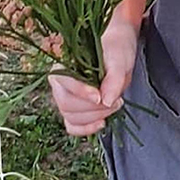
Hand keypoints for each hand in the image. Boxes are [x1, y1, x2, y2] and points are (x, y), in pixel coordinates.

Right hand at [47, 18, 137, 136]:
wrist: (118, 53)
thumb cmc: (116, 51)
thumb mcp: (119, 60)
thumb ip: (113, 78)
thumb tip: (106, 101)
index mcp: (64, 64)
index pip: (64, 82)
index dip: (80, 92)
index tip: (99, 97)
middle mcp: (60, 83)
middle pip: (66, 104)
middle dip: (93, 108)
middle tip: (116, 101)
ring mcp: (65, 98)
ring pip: (70, 117)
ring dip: (94, 117)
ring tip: (115, 105)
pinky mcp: (74, 110)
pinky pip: (72, 127)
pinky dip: (86, 129)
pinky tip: (101, 122)